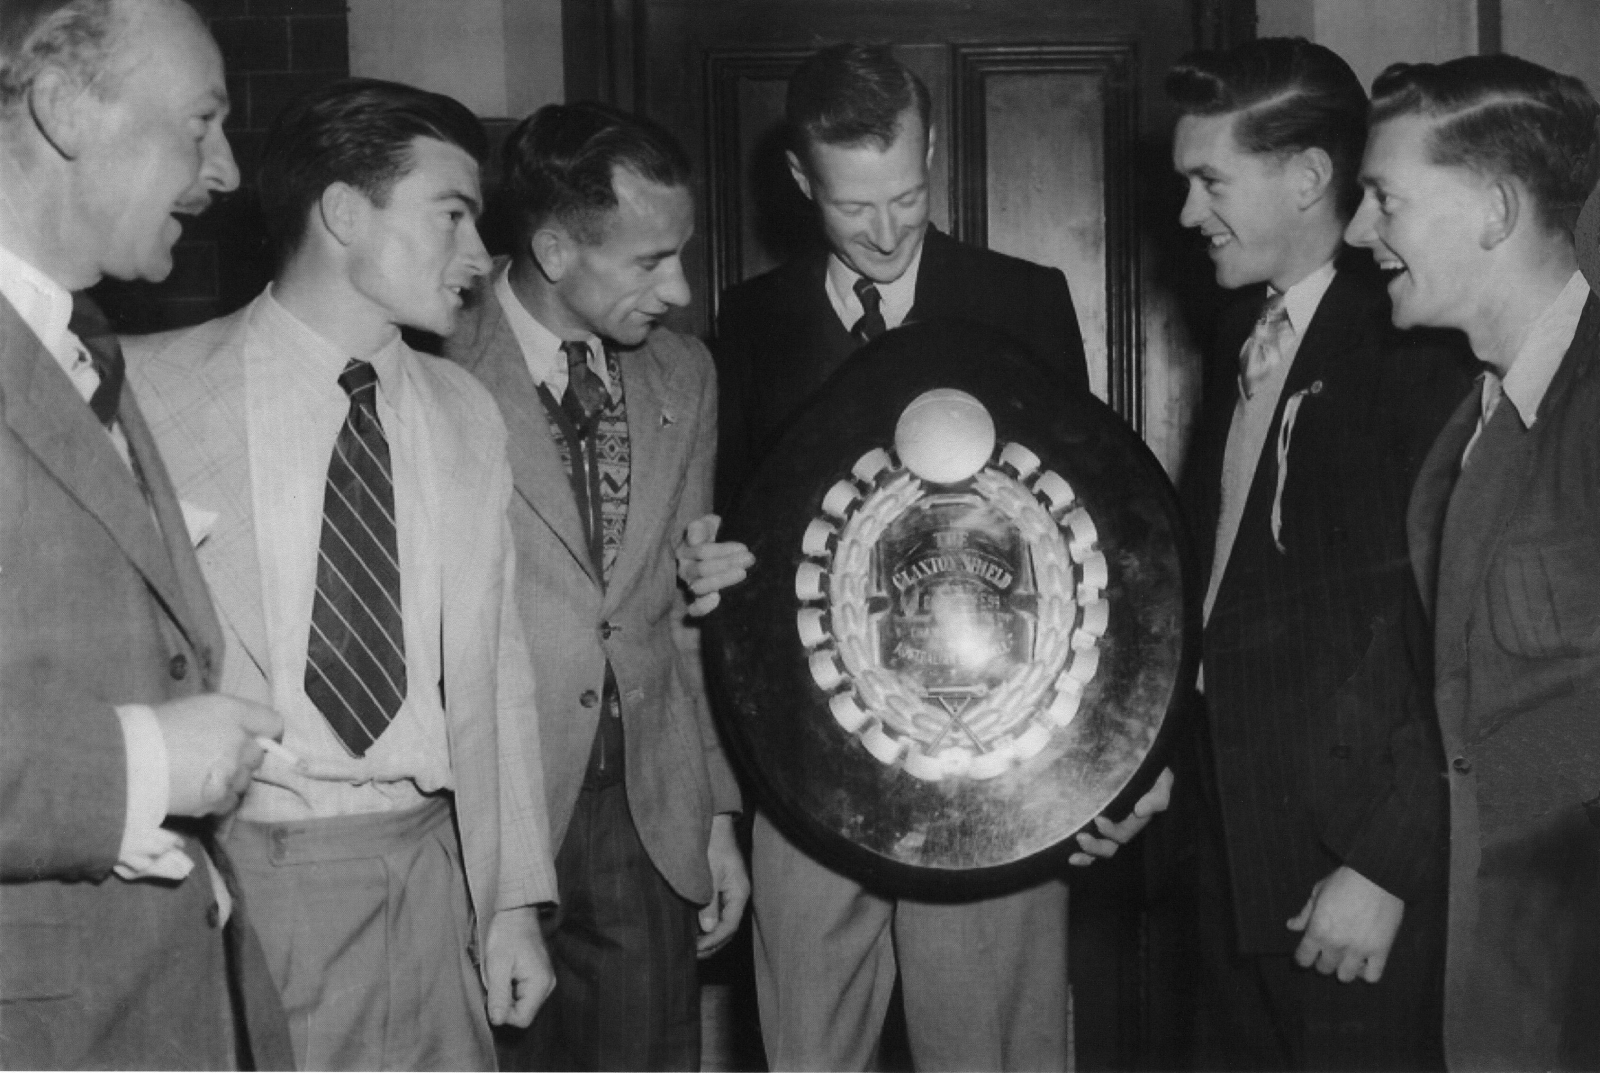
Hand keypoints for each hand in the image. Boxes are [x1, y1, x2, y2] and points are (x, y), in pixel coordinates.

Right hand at [153, 693, 282, 815]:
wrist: (124, 760)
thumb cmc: (154, 727)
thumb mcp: (196, 708)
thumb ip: (228, 719)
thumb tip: (243, 732)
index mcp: (233, 713)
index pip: (273, 723)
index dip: (264, 732)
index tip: (252, 737)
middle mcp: (239, 743)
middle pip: (258, 755)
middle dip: (242, 757)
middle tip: (216, 757)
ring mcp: (230, 774)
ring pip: (246, 780)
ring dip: (231, 779)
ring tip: (202, 775)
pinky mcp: (217, 799)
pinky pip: (230, 801)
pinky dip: (218, 798)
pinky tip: (197, 790)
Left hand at [485, 906, 553, 1026]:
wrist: (517, 912)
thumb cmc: (506, 935)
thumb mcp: (497, 966)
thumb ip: (499, 995)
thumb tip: (497, 1021)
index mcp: (540, 984)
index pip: (521, 1019)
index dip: (503, 1013)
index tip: (493, 993)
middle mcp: (548, 986)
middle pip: (523, 1013)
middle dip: (504, 1003)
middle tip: (495, 980)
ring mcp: (545, 981)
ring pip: (522, 1004)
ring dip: (507, 995)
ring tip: (501, 974)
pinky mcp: (540, 977)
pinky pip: (523, 994)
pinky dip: (511, 988)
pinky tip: (506, 972)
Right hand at [677, 515, 754, 615]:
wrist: (717, 553)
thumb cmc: (712, 537)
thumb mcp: (708, 525)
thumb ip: (700, 527)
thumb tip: (694, 539)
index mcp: (685, 550)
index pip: (702, 551)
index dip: (723, 550)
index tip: (744, 548)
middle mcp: (685, 569)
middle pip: (702, 568)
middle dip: (727, 563)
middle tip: (749, 559)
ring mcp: (690, 586)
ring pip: (700, 586)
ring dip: (722, 580)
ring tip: (742, 573)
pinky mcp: (696, 602)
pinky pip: (694, 609)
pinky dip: (702, 606)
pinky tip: (717, 599)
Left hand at [697, 813, 749, 956]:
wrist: (713, 824)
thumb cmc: (712, 845)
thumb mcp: (709, 874)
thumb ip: (709, 902)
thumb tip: (709, 929)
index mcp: (739, 892)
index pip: (730, 926)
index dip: (713, 941)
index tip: (696, 949)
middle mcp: (738, 894)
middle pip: (729, 928)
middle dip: (712, 944)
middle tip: (692, 954)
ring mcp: (731, 891)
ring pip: (724, 922)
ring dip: (710, 936)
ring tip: (692, 946)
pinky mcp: (723, 887)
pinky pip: (719, 912)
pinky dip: (709, 924)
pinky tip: (695, 929)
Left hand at [1069, 766, 1172, 865]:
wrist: (1139, 760)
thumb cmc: (1153, 773)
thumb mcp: (1161, 781)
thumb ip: (1157, 796)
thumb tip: (1140, 811)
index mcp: (1135, 820)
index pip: (1122, 834)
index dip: (1111, 831)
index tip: (1098, 820)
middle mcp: (1122, 827)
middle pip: (1109, 847)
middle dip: (1095, 847)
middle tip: (1080, 837)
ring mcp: (1110, 827)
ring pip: (1099, 849)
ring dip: (1087, 852)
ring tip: (1073, 849)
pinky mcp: (1096, 822)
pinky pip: (1091, 842)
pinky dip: (1082, 855)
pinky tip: (1070, 856)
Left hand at [1287, 865, 1403, 982]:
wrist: (1376, 876)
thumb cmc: (1344, 881)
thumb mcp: (1318, 892)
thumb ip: (1304, 913)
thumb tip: (1291, 926)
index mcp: (1318, 930)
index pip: (1303, 958)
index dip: (1303, 958)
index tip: (1306, 955)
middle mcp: (1336, 945)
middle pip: (1324, 968)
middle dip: (1323, 962)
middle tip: (1327, 953)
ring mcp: (1359, 950)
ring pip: (1346, 976)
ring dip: (1343, 969)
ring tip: (1346, 959)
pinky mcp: (1381, 951)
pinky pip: (1372, 976)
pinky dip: (1366, 973)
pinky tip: (1364, 963)